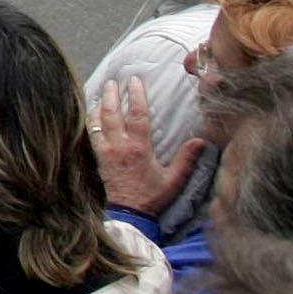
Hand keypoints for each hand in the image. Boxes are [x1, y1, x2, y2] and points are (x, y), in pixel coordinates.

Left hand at [92, 78, 203, 215]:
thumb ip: (186, 159)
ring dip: (100, 104)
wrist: (129, 213)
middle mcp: (119, 146)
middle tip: (114, 80)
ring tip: (102, 91)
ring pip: (98, 121)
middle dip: (113, 94)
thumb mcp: (174, 179)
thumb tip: (202, 141)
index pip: (138, 115)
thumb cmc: (152, 196)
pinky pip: (91, 134)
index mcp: (139, 148)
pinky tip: (92, 113)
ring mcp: (105, 151)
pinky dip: (91, 120)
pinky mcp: (98, 158)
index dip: (137, 95)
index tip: (135, 80)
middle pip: (113, 113)